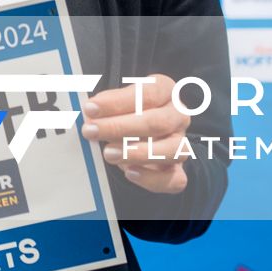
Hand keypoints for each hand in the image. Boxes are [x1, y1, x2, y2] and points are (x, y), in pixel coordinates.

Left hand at [81, 74, 190, 193]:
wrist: (140, 134)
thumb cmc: (128, 112)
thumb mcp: (117, 101)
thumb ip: (106, 105)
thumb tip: (90, 112)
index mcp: (165, 91)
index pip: (147, 93)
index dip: (117, 102)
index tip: (91, 108)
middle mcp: (178, 116)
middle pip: (157, 122)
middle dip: (119, 127)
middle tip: (91, 130)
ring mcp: (181, 144)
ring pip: (173, 150)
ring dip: (137, 153)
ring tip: (108, 153)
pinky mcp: (177, 170)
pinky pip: (174, 179)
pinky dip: (151, 178)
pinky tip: (129, 172)